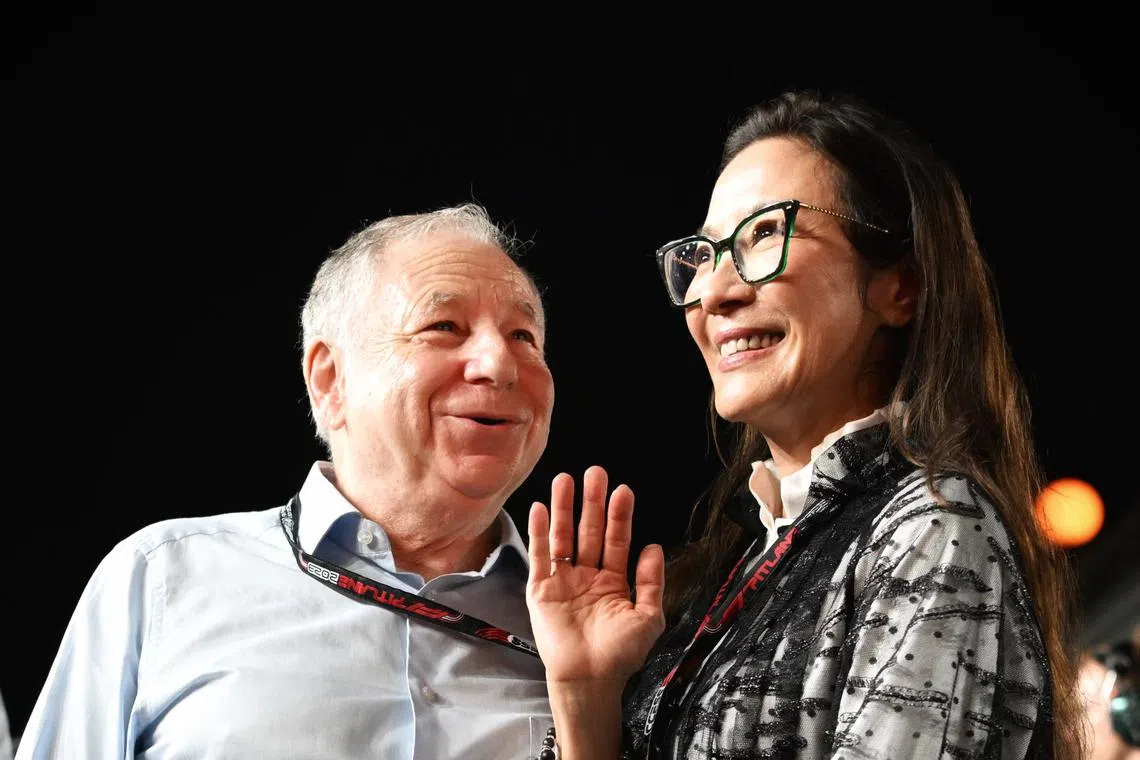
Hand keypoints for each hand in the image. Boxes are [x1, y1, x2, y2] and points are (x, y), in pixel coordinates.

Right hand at [526, 465, 665, 684]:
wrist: (590, 679)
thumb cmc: (620, 654)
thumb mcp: (648, 618)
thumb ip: (651, 582)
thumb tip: (653, 547)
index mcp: (613, 581)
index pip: (616, 541)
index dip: (619, 516)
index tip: (623, 490)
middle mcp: (587, 576)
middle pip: (589, 531)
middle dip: (592, 502)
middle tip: (595, 473)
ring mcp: (563, 581)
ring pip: (563, 536)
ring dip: (564, 508)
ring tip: (565, 479)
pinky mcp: (540, 590)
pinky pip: (540, 556)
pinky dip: (539, 532)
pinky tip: (540, 508)